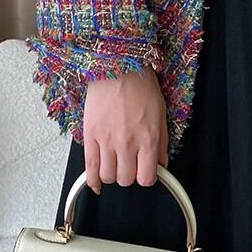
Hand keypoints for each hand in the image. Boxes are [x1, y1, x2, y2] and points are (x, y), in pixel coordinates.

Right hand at [81, 67, 168, 193]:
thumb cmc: (140, 86)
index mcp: (148, 139)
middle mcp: (127, 144)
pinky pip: (89, 168)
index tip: (145, 173)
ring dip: (113, 175)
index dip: (146, 178)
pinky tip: (97, 184)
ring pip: (108, 177)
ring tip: (115, 165)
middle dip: (129, 175)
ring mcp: (107, 141)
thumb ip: (161, 143)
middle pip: (126, 180)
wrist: (117, 67)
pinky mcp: (91, 136)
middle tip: (130, 165)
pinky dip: (92, 181)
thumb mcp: (160, 114)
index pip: (146, 178)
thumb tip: (160, 164)